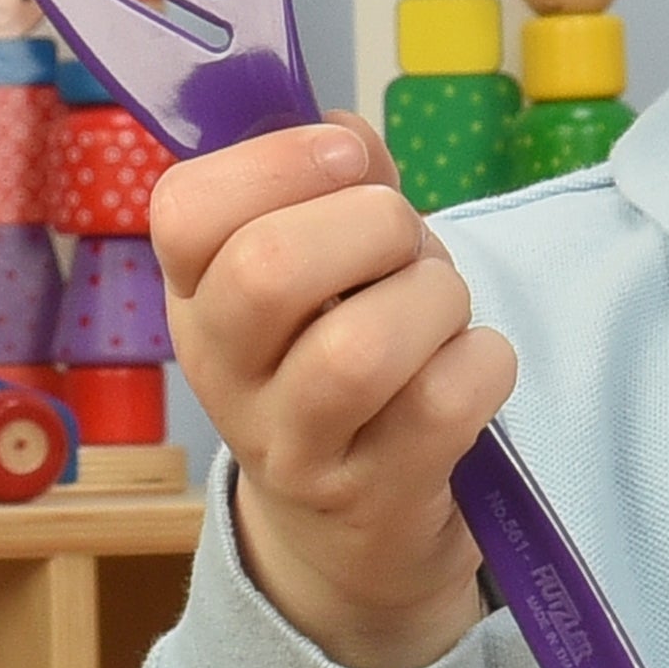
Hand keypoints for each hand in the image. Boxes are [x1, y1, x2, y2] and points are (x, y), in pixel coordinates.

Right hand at [151, 117, 515, 667]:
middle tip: (405, 246)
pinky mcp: (373, 498)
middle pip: (270, 270)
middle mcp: (226, 375)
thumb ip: (335, 189)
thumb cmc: (344, 363)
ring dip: (434, 300)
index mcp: (197, 297)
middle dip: (374, 226)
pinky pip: (442, 403)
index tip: (348, 160)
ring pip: (359, 349)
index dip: (276, 162)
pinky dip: (485, 362)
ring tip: (442, 311)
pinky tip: (474, 367)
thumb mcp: (325, 272)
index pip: (183, 210)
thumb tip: (344, 130)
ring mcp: (294, 447)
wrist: (353, 536)